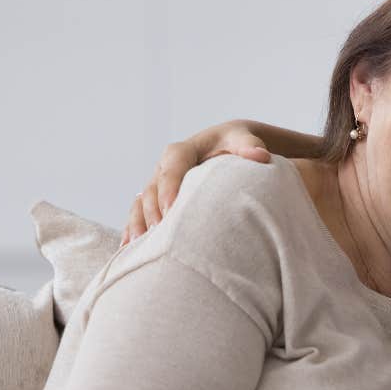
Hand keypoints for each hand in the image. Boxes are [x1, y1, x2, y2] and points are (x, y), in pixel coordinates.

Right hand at [122, 120, 271, 244]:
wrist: (227, 147)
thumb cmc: (236, 145)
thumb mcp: (244, 140)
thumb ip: (250, 147)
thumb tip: (261, 155)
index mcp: (183, 150)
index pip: (173, 166)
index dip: (170, 187)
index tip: (172, 209)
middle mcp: (165, 167)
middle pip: (153, 187)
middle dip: (154, 210)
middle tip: (159, 233)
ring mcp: (158, 183)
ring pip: (142, 202)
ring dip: (140, 222)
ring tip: (141, 244)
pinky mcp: (157, 198)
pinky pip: (139, 213)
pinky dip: (133, 229)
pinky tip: (129, 249)